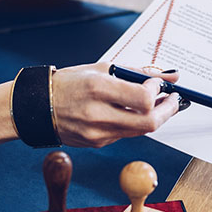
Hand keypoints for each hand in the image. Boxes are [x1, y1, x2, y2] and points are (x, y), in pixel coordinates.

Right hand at [50, 63, 181, 147]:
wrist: (37, 107)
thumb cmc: (70, 83)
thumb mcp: (102, 69)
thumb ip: (138, 72)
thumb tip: (170, 76)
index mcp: (98, 89)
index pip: (143, 99)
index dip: (157, 92)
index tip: (158, 85)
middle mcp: (98, 114)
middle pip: (149, 122)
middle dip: (168, 111)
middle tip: (174, 100)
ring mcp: (97, 133)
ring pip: (140, 131)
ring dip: (153, 117)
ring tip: (155, 103)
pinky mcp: (97, 143)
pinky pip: (125, 134)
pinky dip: (134, 123)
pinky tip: (130, 112)